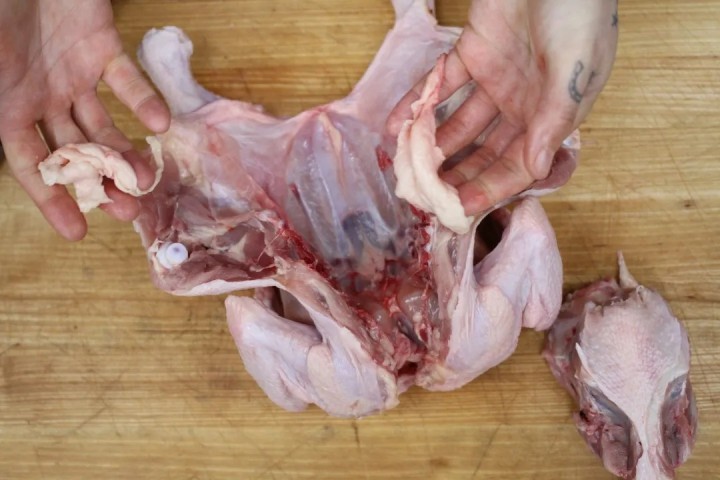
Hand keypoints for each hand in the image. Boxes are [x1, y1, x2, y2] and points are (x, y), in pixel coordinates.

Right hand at [0, 0, 169, 240]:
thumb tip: (7, 141)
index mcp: (7, 104)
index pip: (31, 163)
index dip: (52, 199)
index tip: (78, 231)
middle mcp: (42, 96)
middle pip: (76, 152)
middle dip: (100, 182)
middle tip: (128, 209)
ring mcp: (74, 74)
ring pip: (104, 124)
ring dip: (124, 152)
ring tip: (145, 178)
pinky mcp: (102, 47)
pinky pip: (126, 81)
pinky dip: (143, 102)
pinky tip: (160, 125)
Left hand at [387, 0, 618, 214]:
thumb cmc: (579, 15)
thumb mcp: (575, 75)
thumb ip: (552, 122)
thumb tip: (535, 169)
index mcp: (553, 115)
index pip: (519, 165)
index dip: (491, 189)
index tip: (460, 209)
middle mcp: (523, 104)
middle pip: (486, 152)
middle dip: (459, 175)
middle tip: (429, 197)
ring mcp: (496, 80)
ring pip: (460, 124)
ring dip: (436, 146)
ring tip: (409, 169)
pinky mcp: (471, 54)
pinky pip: (440, 86)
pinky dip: (418, 104)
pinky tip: (395, 127)